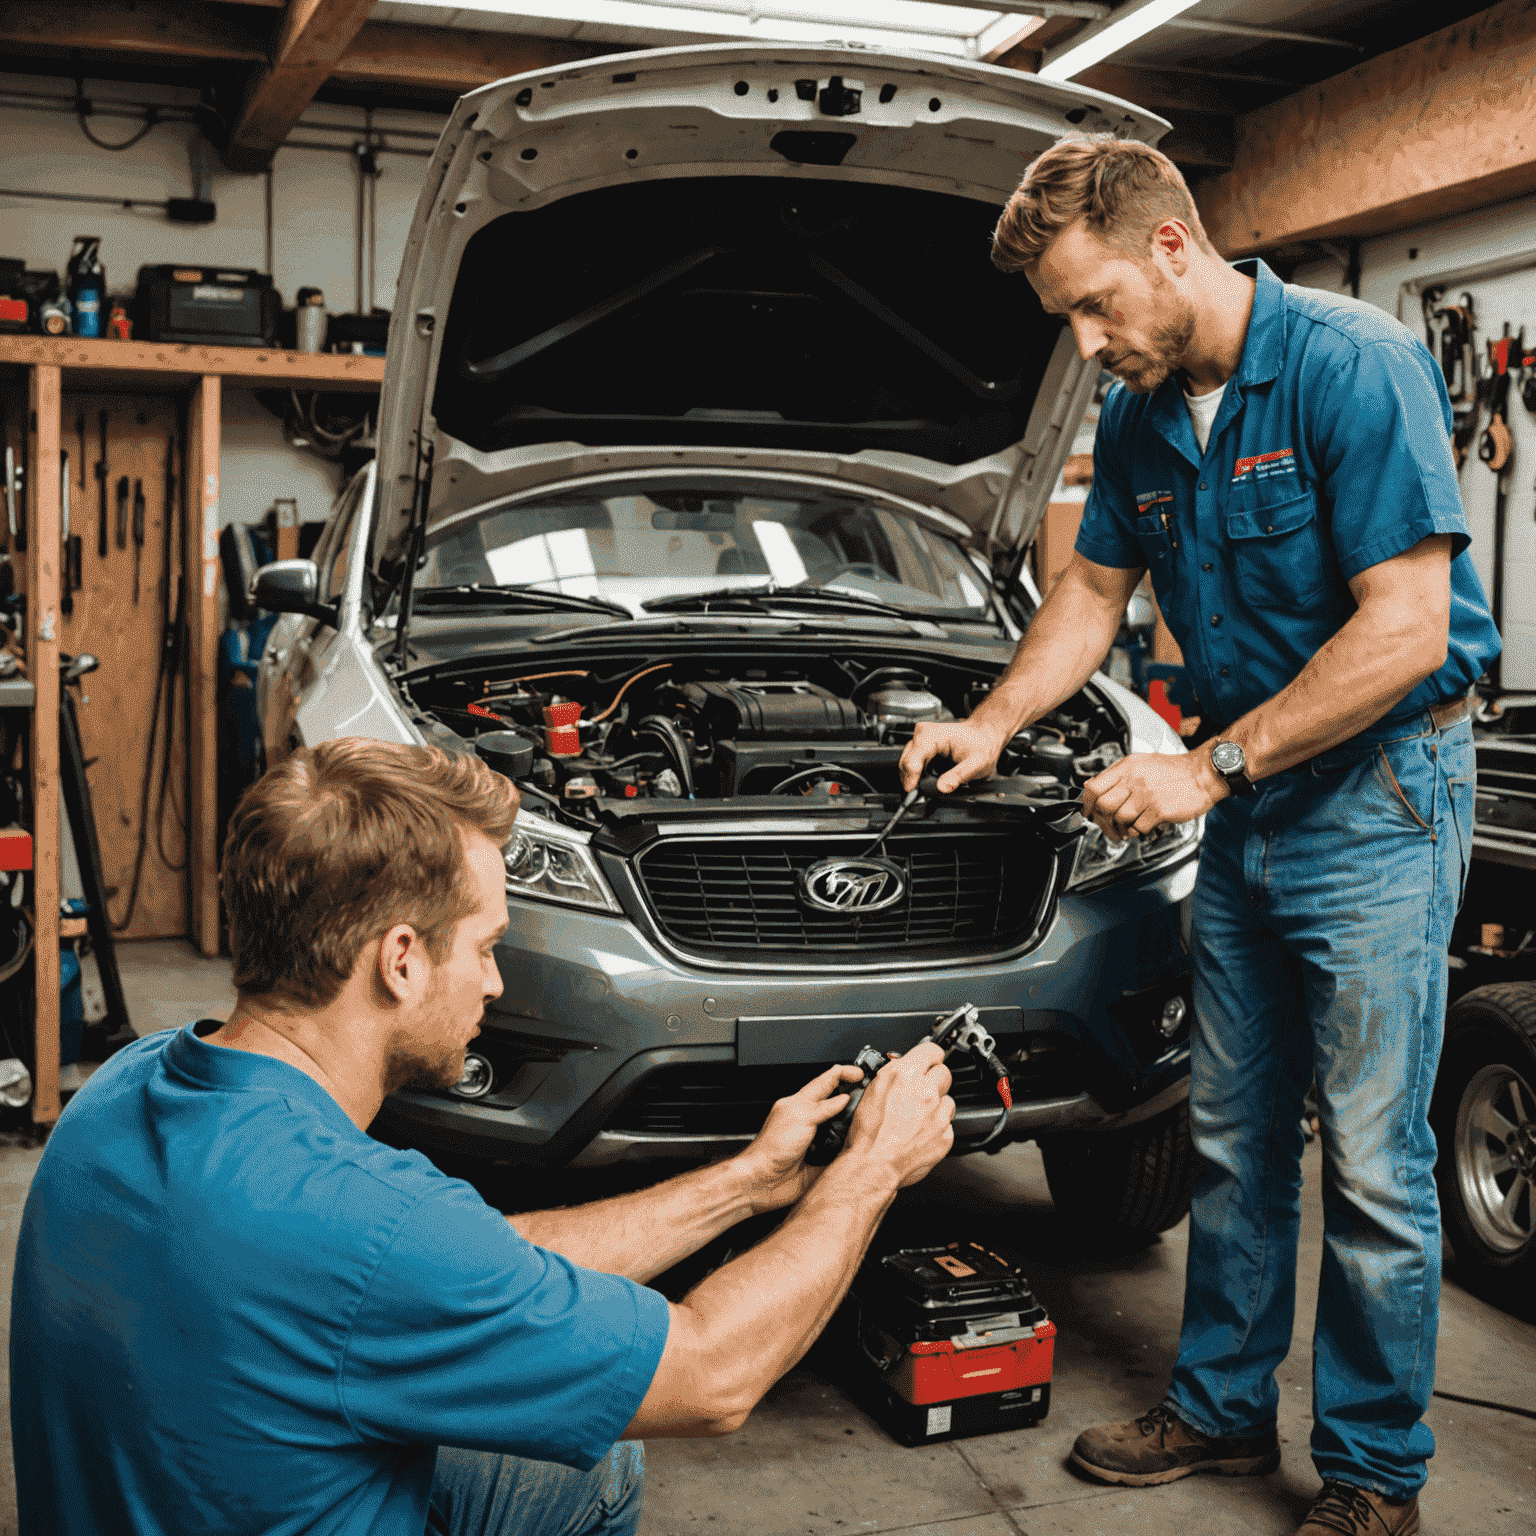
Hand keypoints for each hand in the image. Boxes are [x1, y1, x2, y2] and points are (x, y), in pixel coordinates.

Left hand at [735, 1063, 864, 1211]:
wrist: (762, 1180)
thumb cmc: (770, 1149)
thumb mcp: (800, 1119)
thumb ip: (823, 1108)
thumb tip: (843, 1098)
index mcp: (801, 1104)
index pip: (825, 1082)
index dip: (842, 1074)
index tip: (860, 1072)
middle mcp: (809, 1120)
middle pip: (835, 1102)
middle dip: (852, 1095)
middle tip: (870, 1090)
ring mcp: (815, 1139)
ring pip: (839, 1126)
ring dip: (852, 1123)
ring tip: (869, 1116)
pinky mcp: (819, 1159)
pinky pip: (839, 1151)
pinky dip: (849, 1148)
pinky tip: (859, 1147)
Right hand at [842, 1041, 954, 1188]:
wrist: (874, 1165)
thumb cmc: (868, 1133)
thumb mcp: (873, 1090)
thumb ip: (894, 1073)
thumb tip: (904, 1066)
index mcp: (905, 1075)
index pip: (932, 1050)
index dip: (929, 1057)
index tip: (928, 1061)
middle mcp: (925, 1091)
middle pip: (944, 1073)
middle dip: (933, 1080)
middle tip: (920, 1092)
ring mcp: (938, 1114)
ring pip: (948, 1099)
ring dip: (936, 1105)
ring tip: (917, 1117)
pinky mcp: (946, 1134)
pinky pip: (948, 1123)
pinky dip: (937, 1126)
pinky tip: (920, 1132)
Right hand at [899, 718, 1009, 793]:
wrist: (983, 736)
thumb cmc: (981, 744)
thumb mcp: (977, 763)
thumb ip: (959, 775)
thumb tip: (943, 788)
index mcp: (931, 735)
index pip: (912, 762)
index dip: (912, 781)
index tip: (915, 795)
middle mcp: (922, 734)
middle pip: (905, 764)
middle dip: (912, 782)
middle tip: (924, 796)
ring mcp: (919, 740)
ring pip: (905, 765)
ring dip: (913, 779)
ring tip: (927, 789)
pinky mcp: (920, 747)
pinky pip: (910, 764)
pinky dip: (916, 776)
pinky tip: (927, 781)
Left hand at [1082, 749, 1226, 840]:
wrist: (1204, 773)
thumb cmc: (1174, 770)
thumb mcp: (1140, 763)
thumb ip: (1115, 774)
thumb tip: (1090, 786)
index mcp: (1127, 767)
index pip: (1094, 788)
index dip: (1087, 805)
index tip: (1088, 813)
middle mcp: (1134, 780)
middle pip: (1104, 806)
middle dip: (1102, 821)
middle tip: (1106, 827)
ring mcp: (1147, 795)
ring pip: (1120, 818)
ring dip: (1119, 829)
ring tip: (1124, 830)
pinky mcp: (1160, 809)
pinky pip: (1139, 827)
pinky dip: (1136, 832)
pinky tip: (1140, 829)